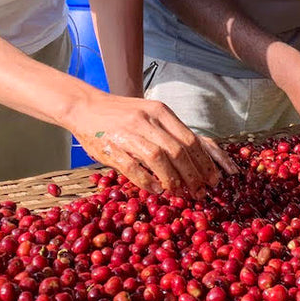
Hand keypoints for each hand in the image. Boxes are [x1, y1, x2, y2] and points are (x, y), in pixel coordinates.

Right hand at [71, 95, 236, 196]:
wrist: (86, 107)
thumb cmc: (122, 114)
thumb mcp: (150, 114)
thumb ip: (169, 131)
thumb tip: (196, 157)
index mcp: (160, 111)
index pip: (191, 139)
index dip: (205, 162)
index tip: (213, 178)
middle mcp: (147, 120)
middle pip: (179, 151)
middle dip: (194, 175)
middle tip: (200, 191)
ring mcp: (129, 133)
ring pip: (159, 159)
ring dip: (173, 180)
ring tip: (180, 193)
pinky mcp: (112, 147)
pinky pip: (134, 167)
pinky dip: (148, 181)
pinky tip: (157, 190)